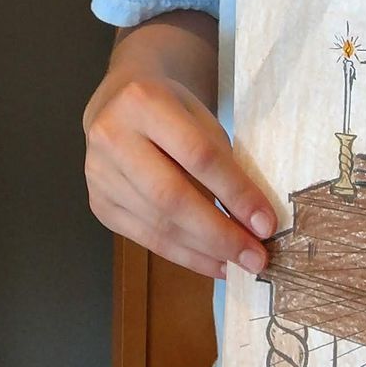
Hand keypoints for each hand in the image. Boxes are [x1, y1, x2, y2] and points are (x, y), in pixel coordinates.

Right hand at [83, 68, 275, 279]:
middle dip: (219, 233)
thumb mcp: (200, 117)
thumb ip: (222, 163)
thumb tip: (253, 222)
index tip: (266, 224)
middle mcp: (112, 138)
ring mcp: (99, 175)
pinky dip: (184, 255)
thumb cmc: (169, 109)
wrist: (115, 103)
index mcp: (143, 102)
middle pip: (171, 197)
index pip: (197, 155)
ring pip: (158, 224)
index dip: (234, 192)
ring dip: (204, 251)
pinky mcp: (99, 204)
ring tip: (239, 264)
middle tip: (255, 257)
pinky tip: (212, 262)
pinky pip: (146, 239)